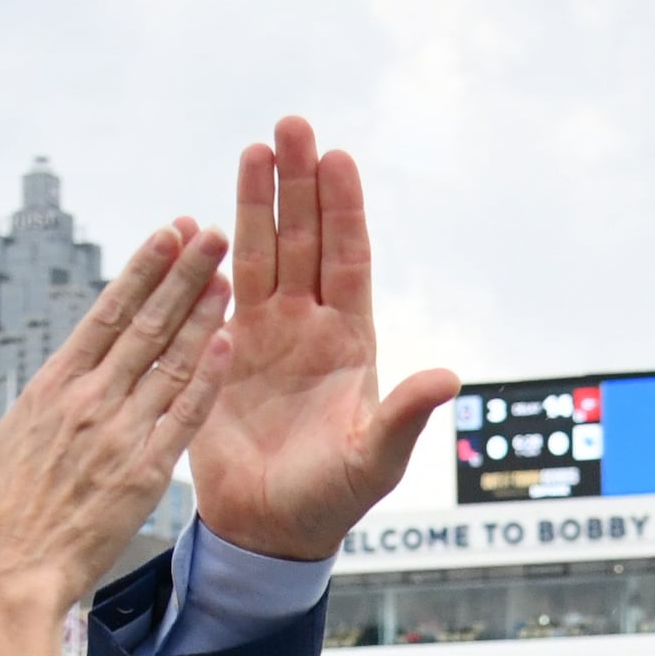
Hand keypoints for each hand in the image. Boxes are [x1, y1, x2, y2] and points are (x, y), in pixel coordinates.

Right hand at [0, 220, 231, 599]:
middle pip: (145, 325)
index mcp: (49, 388)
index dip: (140, 270)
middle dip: (181, 274)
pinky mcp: (143, 474)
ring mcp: (119, 436)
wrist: (13, 577)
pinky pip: (182, 418)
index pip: (105, 313)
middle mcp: (88, 402)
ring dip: (202, 315)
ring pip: (170, 362)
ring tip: (228, 272)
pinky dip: (206, 379)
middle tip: (210, 232)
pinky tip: (228, 343)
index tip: (166, 234)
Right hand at [188, 116, 458, 560]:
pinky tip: (205, 217)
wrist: (268, 530)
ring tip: (254, 147)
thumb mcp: (374, 460)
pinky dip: (213, 255)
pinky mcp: (222, 353)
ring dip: (257, 201)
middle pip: (304, 239)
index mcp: (350, 342)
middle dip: (298, 183)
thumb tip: (450, 379)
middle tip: (291, 125)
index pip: (348, 260)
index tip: (338, 158)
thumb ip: (404, 417)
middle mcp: (309, 326)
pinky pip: (217, 293)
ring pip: (262, 253)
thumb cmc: (331, 499)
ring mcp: (265, 335)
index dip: (344, 210)